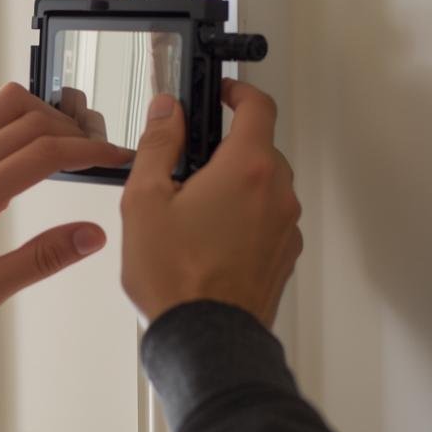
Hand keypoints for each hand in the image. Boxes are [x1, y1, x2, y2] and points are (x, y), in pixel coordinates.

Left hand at [0, 82, 131, 359]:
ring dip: (38, 113)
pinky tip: (19, 141)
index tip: (115, 156)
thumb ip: (41, 260)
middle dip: (72, 128)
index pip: (46, 153)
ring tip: (63, 139)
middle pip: (28, 119)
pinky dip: (5, 116)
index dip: (90, 149)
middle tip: (97, 148)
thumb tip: (91, 235)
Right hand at [119, 78, 301, 326]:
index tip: (222, 93)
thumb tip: (167, 111)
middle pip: (260, 148)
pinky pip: (268, 219)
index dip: (238, 92)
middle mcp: (276, 192)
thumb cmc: (176, 277)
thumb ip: (159, 144)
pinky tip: (209, 239)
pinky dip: (245, 217)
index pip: (258, 106)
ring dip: (236, 185)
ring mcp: (286, 226)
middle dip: (227, 147)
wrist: (205, 339)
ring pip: (264, 186)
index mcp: (247, 168)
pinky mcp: (284, 255)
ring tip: (194, 210)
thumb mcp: (146, 199)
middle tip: (190, 161)